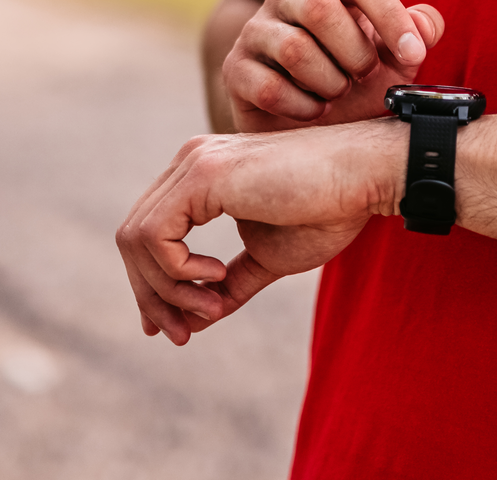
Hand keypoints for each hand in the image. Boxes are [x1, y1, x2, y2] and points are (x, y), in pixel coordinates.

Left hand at [115, 120, 403, 344]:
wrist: (363, 178)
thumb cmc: (326, 211)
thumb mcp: (267, 258)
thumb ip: (228, 285)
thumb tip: (192, 322)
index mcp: (199, 177)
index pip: (148, 234)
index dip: (151, 285)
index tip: (174, 328)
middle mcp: (188, 163)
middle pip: (132, 238)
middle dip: (152, 295)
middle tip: (182, 334)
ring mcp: (193, 164)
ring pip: (136, 239)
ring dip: (167, 289)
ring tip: (211, 308)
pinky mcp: (203, 173)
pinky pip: (155, 235)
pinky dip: (176, 269)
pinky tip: (217, 275)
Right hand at [223, 0, 444, 131]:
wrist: (306, 122)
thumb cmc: (355, 78)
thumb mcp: (394, 59)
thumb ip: (416, 34)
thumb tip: (426, 24)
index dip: (390, 14)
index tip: (413, 54)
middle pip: (321, 9)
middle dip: (354, 53)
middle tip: (363, 76)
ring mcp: (257, 30)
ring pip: (294, 49)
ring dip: (329, 83)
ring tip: (337, 93)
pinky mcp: (236, 68)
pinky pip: (268, 87)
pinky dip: (302, 108)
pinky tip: (313, 112)